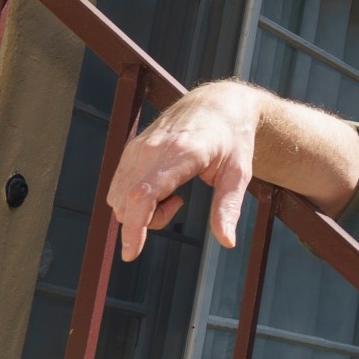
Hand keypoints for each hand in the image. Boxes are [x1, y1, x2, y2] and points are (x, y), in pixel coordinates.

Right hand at [105, 80, 264, 260]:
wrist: (218, 104)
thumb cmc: (232, 139)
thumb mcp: (239, 173)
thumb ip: (229, 207)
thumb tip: (227, 242)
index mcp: (180, 154)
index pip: (143, 196)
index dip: (134, 228)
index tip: (131, 254)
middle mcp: (152, 149)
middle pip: (128, 203)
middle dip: (148, 221)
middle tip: (179, 204)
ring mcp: (138, 148)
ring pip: (119, 198)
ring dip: (141, 210)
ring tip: (174, 193)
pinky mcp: (131, 149)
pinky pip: (118, 187)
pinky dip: (134, 199)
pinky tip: (161, 186)